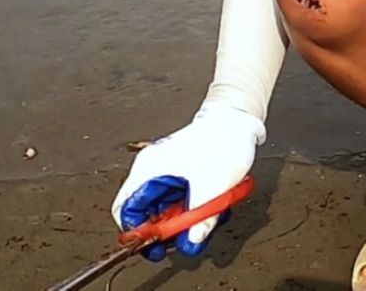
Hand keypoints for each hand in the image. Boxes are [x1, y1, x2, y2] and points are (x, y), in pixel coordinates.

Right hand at [110, 101, 264, 260]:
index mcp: (148, 170)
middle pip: (149, 213)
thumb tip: (192, 242)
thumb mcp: (213, 186)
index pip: (125, 210)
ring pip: (169, 208)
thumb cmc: (223, 139)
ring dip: (189, 217)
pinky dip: (197, 206)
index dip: (138, 233)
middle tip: (190, 236)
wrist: (240, 118)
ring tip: (210, 215)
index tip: (157, 246)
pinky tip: (215, 204)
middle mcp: (153, 171)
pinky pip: (183, 198)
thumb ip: (201, 218)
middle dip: (171, 228)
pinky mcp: (183, 173)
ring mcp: (168, 172)